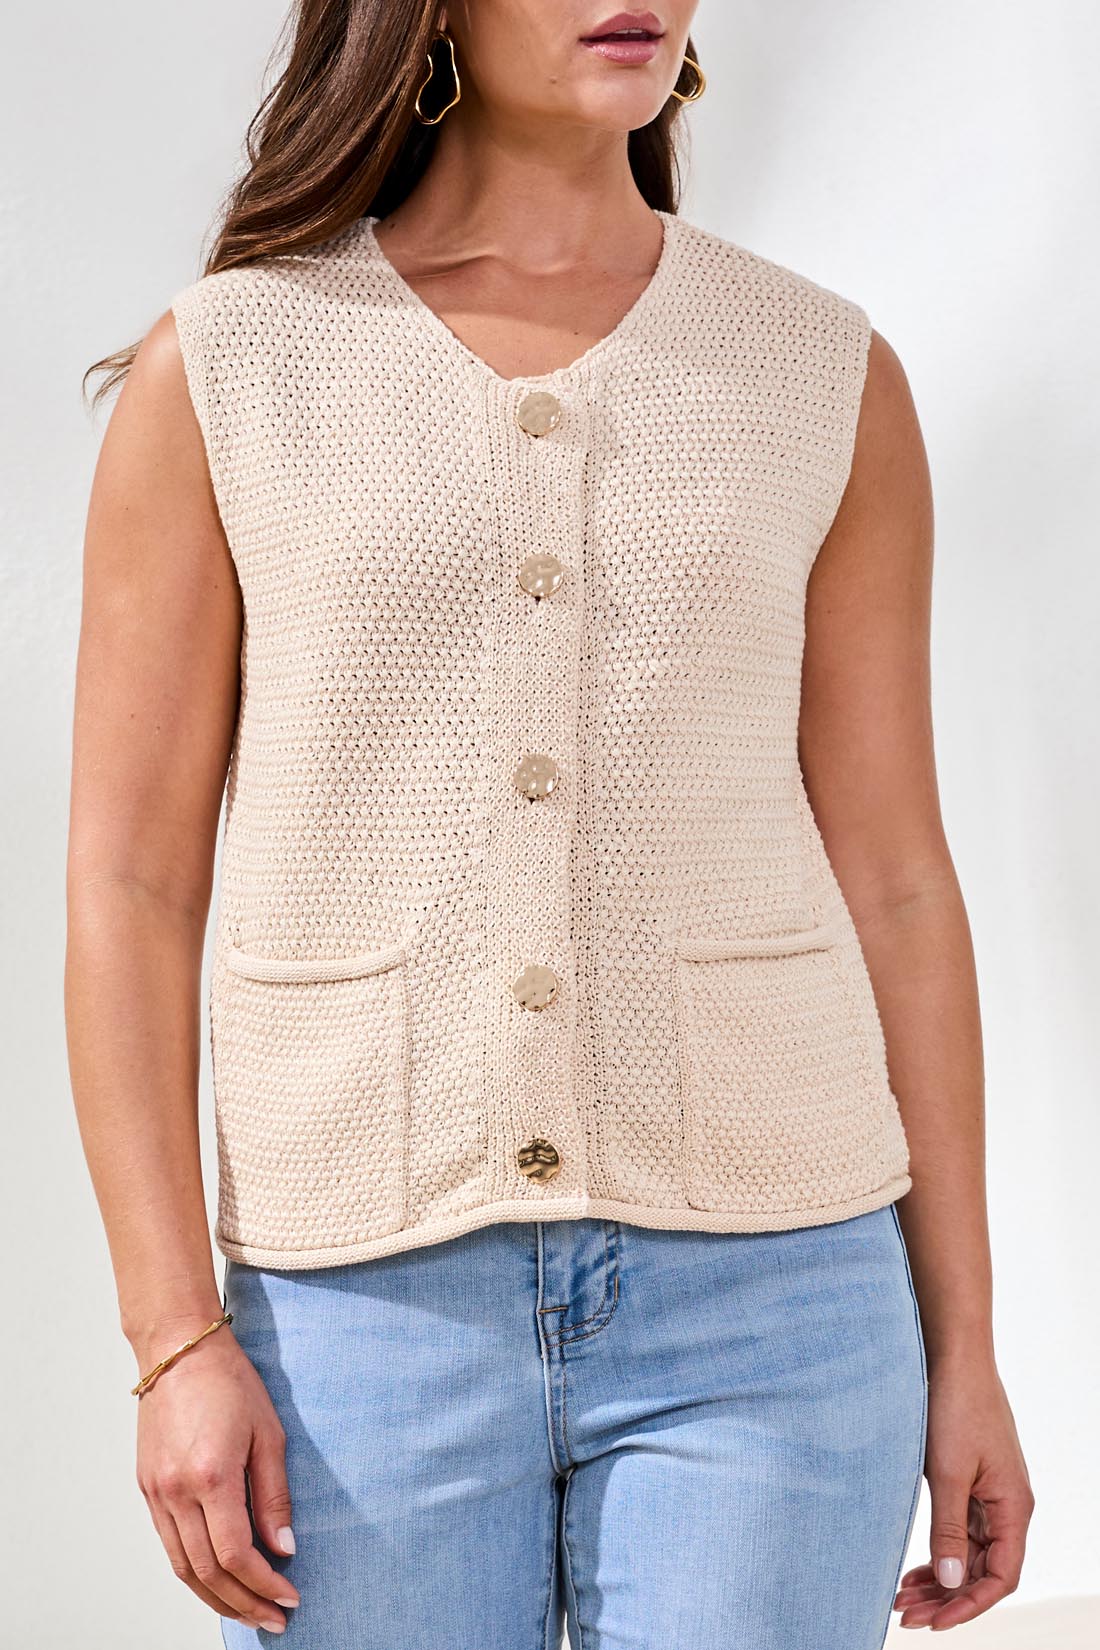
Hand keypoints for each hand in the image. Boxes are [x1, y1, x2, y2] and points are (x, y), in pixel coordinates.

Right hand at [134, 1316, 299, 1632]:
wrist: (179, 1350)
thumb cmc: (230, 1381)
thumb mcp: (269, 1433)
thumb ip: (275, 1495)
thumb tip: (284, 1548)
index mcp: (211, 1476)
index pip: (237, 1554)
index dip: (264, 1584)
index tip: (289, 1597)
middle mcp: (177, 1491)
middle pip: (208, 1572)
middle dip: (244, 1603)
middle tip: (274, 1620)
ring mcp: (157, 1492)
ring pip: (183, 1568)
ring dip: (217, 1598)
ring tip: (248, 1612)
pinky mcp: (148, 1488)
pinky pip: (169, 1546)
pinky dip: (194, 1572)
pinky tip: (217, 1581)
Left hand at [894, 1350, 1033, 1629]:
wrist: (951, 1353)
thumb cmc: (955, 1405)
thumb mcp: (947, 1473)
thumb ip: (948, 1530)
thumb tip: (950, 1582)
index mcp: (1014, 1507)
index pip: (1001, 1577)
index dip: (969, 1605)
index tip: (933, 1622)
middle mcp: (1007, 1504)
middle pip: (982, 1569)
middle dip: (947, 1597)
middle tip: (904, 1613)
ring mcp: (989, 1491)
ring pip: (968, 1552)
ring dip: (939, 1577)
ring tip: (902, 1596)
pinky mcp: (969, 1478)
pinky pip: (959, 1528)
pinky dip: (937, 1550)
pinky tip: (914, 1567)